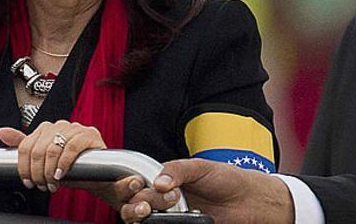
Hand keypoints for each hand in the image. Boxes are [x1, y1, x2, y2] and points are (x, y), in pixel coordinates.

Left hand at [0, 121, 120, 197]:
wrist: (97, 176)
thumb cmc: (70, 167)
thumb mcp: (44, 160)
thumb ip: (24, 146)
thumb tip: (1, 132)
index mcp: (45, 129)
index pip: (26, 146)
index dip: (24, 166)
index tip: (28, 181)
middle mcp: (58, 125)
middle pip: (38, 149)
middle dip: (37, 172)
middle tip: (41, 185)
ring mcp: (74, 128)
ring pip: (53, 149)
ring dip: (50, 171)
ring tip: (51, 183)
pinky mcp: (89, 134)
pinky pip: (72, 147)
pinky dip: (64, 163)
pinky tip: (61, 174)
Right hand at [120, 159, 291, 223]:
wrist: (254, 201)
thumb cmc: (229, 179)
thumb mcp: (201, 167)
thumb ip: (176, 171)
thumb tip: (157, 183)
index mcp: (166, 179)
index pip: (138, 183)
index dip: (131, 186)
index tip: (135, 186)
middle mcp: (167, 199)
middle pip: (137, 203)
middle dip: (138, 203)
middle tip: (150, 203)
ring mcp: (175, 216)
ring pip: (147, 220)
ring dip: (146, 217)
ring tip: (159, 212)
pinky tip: (170, 220)